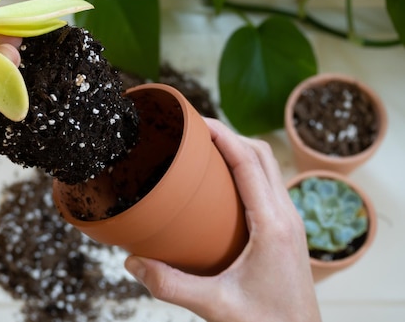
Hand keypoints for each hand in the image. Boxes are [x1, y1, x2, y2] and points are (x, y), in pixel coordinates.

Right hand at [124, 118, 321, 321]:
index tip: (196, 119)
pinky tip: (221, 183)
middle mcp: (287, 216)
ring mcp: (290, 221)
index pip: (249, 163)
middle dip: (230, 134)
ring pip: (268, 167)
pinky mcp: (287, 229)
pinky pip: (268, 184)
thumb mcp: (215, 306)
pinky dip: (246, 169)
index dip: (223, 135)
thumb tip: (131, 263)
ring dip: (240, 149)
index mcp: (273, 225)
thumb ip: (170, 285)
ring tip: (205, 147)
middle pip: (262, 154)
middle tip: (195, 127)